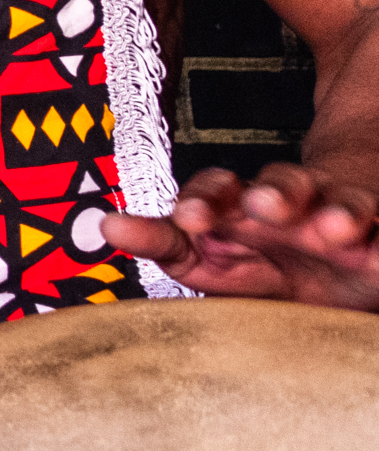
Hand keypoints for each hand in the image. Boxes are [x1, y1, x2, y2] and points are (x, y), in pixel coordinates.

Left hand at [104, 163, 378, 307]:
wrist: (337, 266)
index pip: (216, 191)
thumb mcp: (211, 259)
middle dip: (275, 193)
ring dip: (341, 211)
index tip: (188, 218)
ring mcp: (345, 217)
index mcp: (243, 206)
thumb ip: (164, 243)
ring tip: (337, 228)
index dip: (203, 199)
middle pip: (284, 185)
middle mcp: (296, 203)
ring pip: (345, 203)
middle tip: (263, 206)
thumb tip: (105, 224)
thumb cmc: (264, 263)